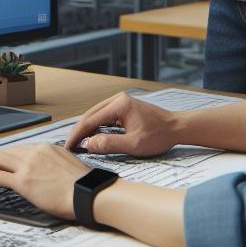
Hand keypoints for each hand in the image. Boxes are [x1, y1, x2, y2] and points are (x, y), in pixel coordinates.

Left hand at [0, 142, 89, 218]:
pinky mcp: (23, 180)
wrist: (90, 193)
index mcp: (47, 148)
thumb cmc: (85, 187)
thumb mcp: (70, 168)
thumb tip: (50, 177)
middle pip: (5, 153)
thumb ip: (55, 167)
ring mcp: (28, 165)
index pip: (20, 150)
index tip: (3, 168)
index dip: (8, 160)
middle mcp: (35, 152)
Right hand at [64, 92, 179, 156]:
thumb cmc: (160, 135)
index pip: (90, 120)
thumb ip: (109, 144)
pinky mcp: (123, 108)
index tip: (68, 147)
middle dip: (79, 132)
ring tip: (78, 144)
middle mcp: (118, 99)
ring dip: (86, 130)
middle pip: (90, 115)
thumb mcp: (134, 144)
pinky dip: (95, 127)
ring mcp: (120, 102)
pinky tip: (92, 138)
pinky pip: (104, 117)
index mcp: (119, 104)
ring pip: (95, 116)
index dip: (77, 135)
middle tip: (70, 147)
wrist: (177, 128)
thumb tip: (88, 145)